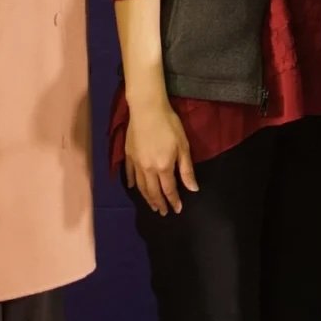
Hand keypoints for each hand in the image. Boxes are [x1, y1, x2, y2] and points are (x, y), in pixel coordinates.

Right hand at [123, 96, 197, 215]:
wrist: (147, 108)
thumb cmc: (169, 125)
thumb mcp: (183, 146)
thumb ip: (186, 170)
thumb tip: (193, 189)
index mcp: (163, 167)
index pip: (169, 190)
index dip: (173, 201)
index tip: (177, 209)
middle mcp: (147, 169)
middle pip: (153, 191)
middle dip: (159, 203)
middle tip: (163, 212)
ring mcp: (136, 162)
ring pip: (140, 186)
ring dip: (146, 197)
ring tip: (152, 205)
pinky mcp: (128, 155)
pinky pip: (129, 173)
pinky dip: (131, 182)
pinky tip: (133, 188)